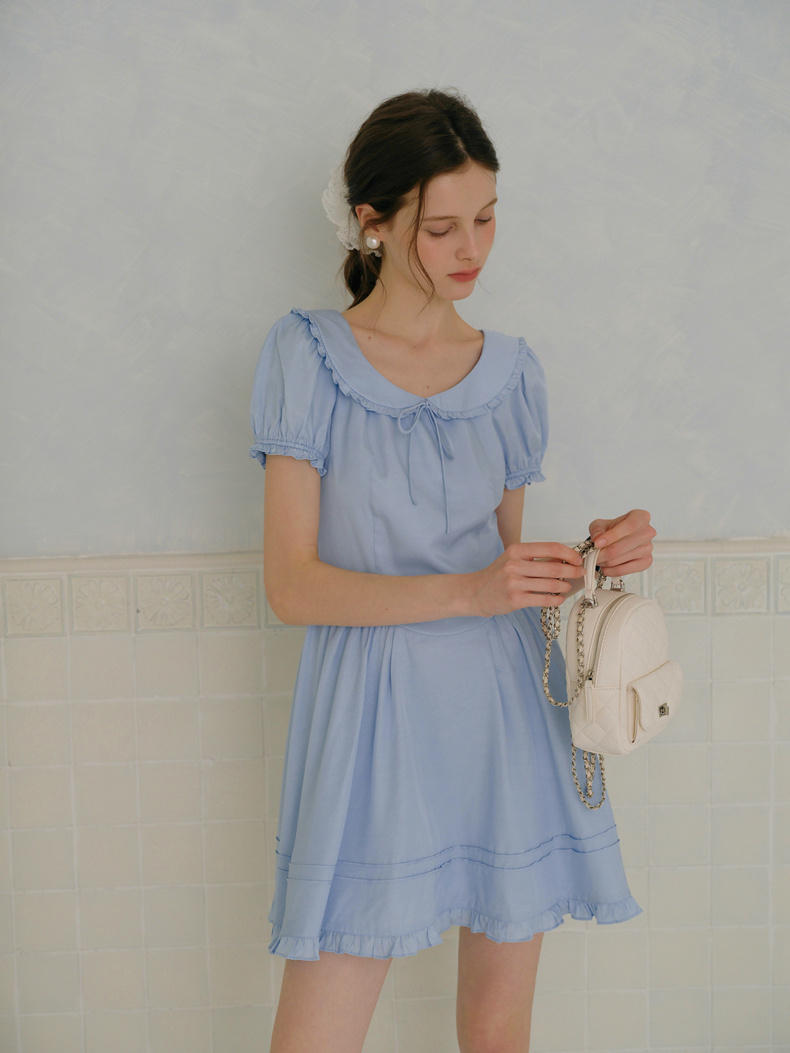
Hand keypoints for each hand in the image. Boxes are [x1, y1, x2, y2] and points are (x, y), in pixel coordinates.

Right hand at [470, 542, 586, 616]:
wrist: (475, 592)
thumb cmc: (497, 575)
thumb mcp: (514, 559)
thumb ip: (537, 558)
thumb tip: (564, 558)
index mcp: (516, 550)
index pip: (550, 548)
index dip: (569, 553)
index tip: (578, 559)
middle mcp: (515, 565)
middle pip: (553, 567)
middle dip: (572, 571)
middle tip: (580, 573)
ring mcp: (514, 583)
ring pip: (550, 585)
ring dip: (564, 586)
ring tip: (567, 587)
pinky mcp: (515, 600)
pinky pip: (543, 599)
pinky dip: (556, 599)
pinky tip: (559, 598)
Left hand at [588, 509, 655, 577]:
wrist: (621, 538)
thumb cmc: (613, 528)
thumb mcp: (601, 524)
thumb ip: (597, 529)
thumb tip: (597, 539)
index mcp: (640, 517)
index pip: (629, 527)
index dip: (612, 536)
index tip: (597, 543)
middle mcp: (648, 532)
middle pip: (620, 547)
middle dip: (601, 554)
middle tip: (591, 556)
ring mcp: (648, 548)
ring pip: (618, 560)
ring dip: (603, 562)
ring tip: (598, 559)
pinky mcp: (646, 562)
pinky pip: (624, 570)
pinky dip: (610, 571)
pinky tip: (605, 567)